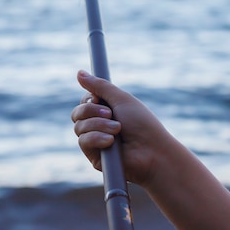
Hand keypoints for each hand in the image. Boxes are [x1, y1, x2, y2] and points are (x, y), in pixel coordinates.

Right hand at [71, 70, 175, 185]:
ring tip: (118, 129)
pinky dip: (97, 138)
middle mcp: (98, 126)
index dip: (88, 99)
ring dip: (99, 125)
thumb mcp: (121, 99)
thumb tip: (79, 72)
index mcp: (106, 111)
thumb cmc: (142, 124)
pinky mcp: (95, 157)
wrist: (152, 151)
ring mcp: (95, 142)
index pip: (85, 101)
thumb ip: (100, 86)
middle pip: (77, 113)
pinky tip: (111, 142)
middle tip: (111, 114)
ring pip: (79, 127)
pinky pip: (83, 142)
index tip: (98, 99)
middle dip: (92, 111)